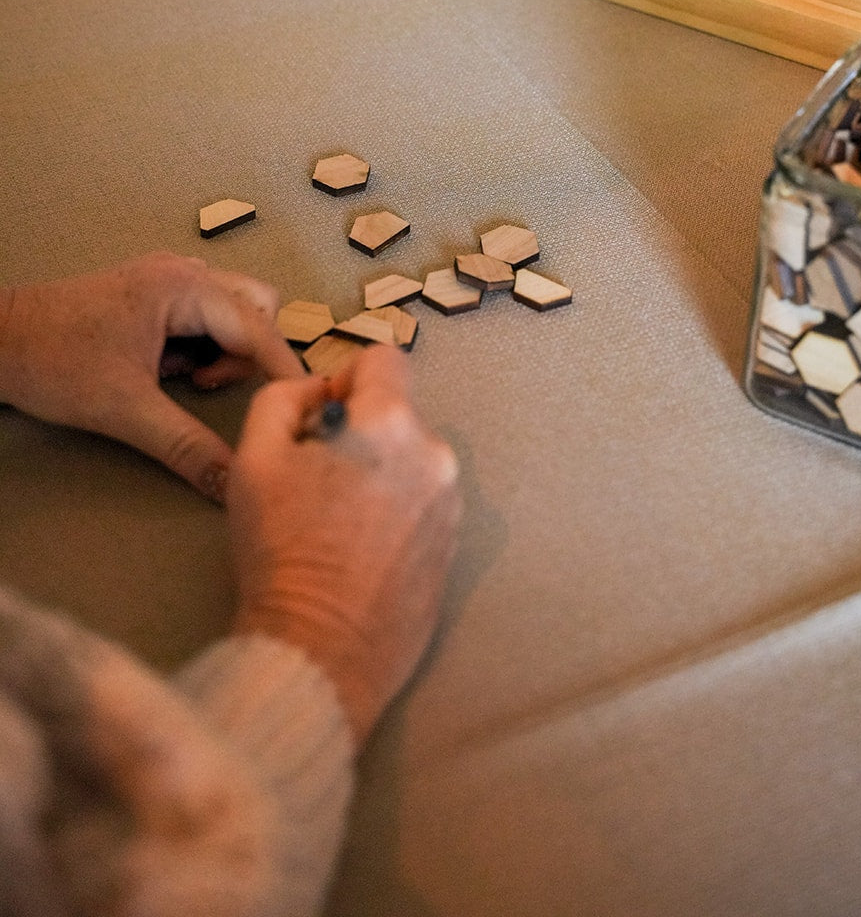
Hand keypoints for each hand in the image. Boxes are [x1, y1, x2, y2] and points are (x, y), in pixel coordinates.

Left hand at [0, 252, 298, 500]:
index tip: (305, 404)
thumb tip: (233, 481)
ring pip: (232, 310)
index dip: (284, 369)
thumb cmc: (54, 362)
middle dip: (246, 353)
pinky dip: (200, 346)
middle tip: (207, 386)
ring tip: (185, 380)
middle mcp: (184, 272)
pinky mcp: (152, 295)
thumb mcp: (125, 411)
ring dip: (222, 350)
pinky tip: (167, 371)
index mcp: (184, 287)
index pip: (258, 327)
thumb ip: (187, 446)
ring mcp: (168, 279)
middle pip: (255, 308)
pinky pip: (204, 316)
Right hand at [226, 348, 461, 747]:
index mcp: (392, 423)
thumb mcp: (255, 458)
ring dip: (379, 473)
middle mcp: (435, 454)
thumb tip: (319, 390)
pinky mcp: (456, 545)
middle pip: (396, 414)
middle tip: (317, 483)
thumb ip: (284, 398)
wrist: (320, 651)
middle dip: (359, 434)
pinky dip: (396, 512)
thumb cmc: (281, 551)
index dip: (345, 378)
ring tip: (337, 524)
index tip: (321, 420)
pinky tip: (361, 552)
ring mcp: (452, 502)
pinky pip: (423, 502)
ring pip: (409, 460)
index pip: (384, 358)